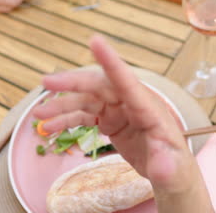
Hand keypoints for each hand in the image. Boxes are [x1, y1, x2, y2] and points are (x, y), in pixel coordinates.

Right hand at [33, 35, 212, 211]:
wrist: (170, 175)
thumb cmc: (176, 169)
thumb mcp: (174, 170)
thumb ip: (167, 165)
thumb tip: (162, 165)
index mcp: (148, 109)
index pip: (127, 81)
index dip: (110, 61)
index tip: (95, 41)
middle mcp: (130, 103)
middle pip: (98, 87)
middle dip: (72, 84)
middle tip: (46, 83)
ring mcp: (119, 111)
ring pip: (85, 101)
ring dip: (62, 106)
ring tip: (38, 115)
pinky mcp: (111, 121)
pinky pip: (85, 116)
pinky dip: (66, 120)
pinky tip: (50, 127)